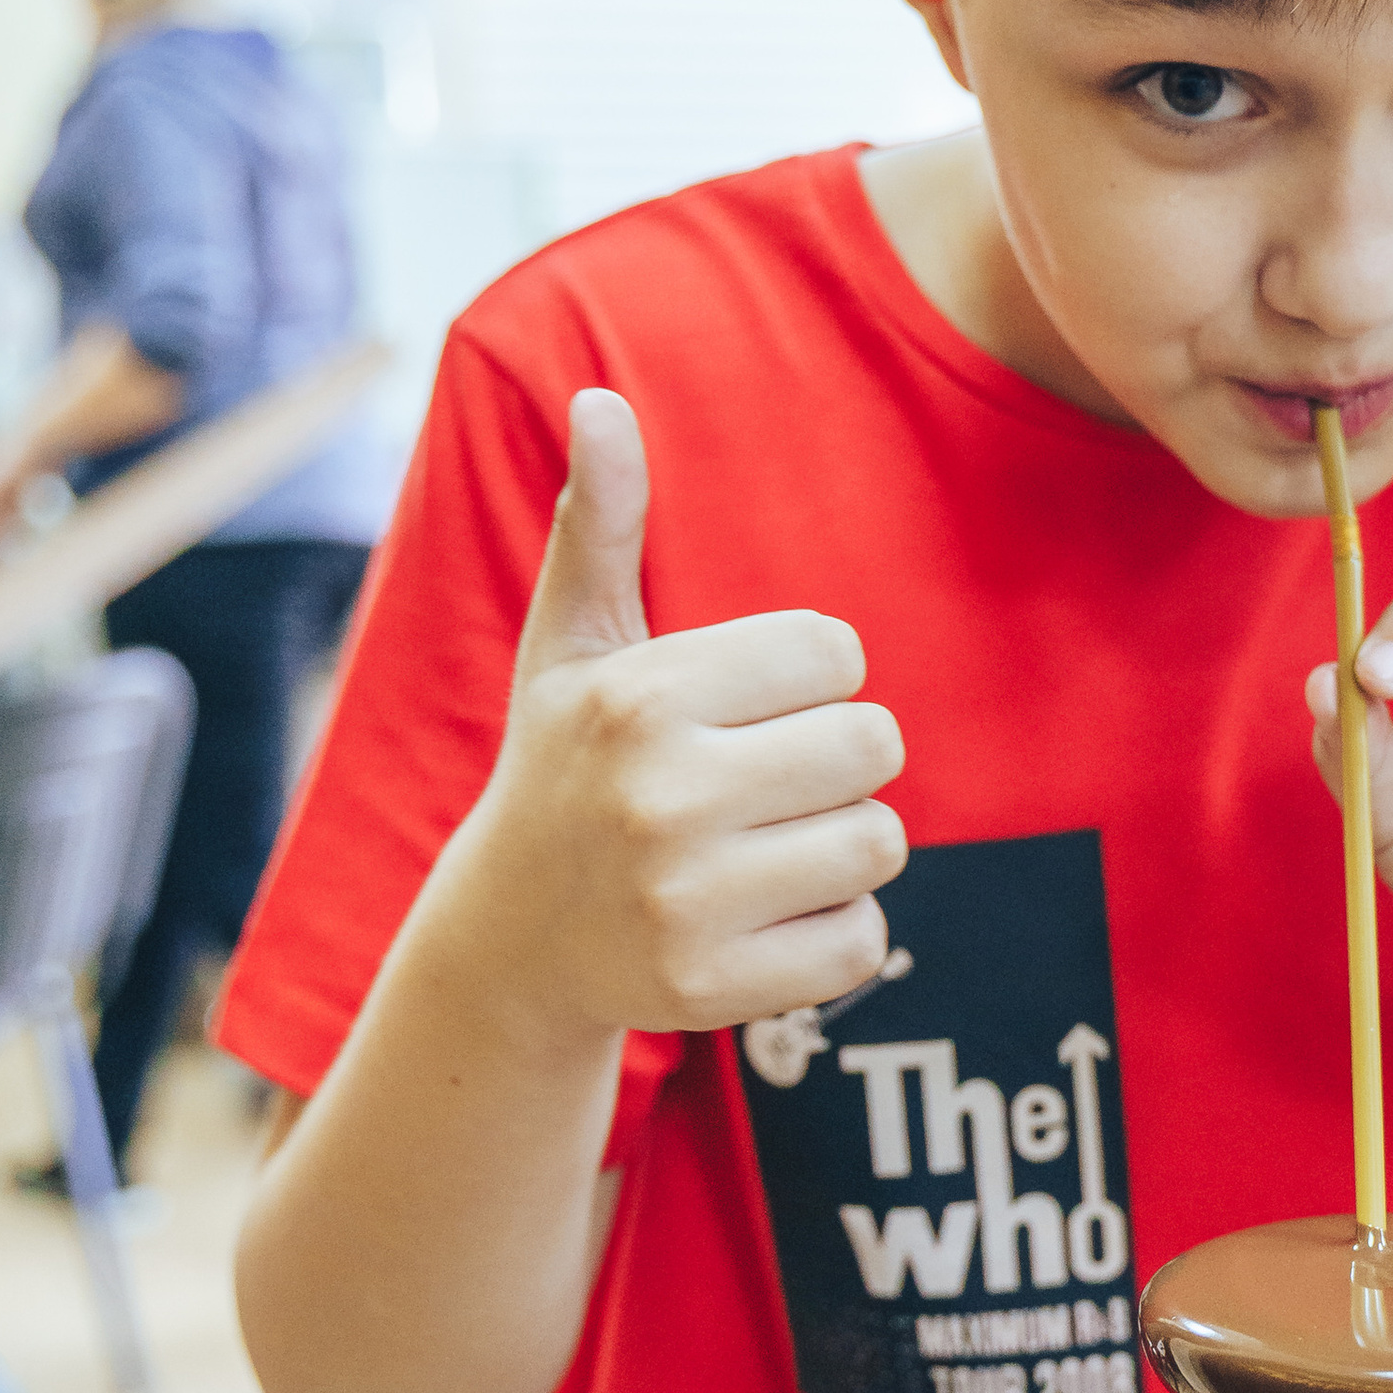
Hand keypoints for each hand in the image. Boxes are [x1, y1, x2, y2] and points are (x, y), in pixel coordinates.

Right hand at [454, 389, 907, 1042]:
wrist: (511, 942)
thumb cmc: (565, 769)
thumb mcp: (572, 648)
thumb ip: (598, 525)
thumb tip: (598, 403)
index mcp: (640, 698)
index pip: (836, 652)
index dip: (811, 677)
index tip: (748, 708)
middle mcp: (660, 797)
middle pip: (873, 744)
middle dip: (838, 759)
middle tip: (764, 785)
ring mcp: (687, 901)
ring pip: (880, 844)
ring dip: (845, 845)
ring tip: (766, 849)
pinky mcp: (717, 989)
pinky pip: (865, 940)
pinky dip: (836, 932)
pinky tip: (764, 919)